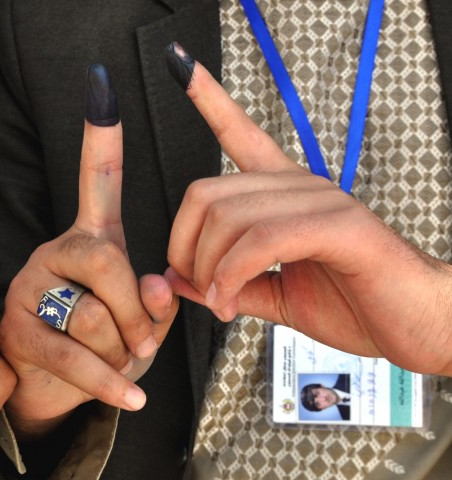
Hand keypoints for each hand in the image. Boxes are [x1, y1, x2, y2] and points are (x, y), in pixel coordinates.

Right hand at [0, 65, 178, 438]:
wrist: (46, 387)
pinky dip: (109, 380)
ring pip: (91, 315)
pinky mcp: (14, 328)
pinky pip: (73, 354)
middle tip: (142, 340)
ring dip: (119, 351)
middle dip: (136, 311)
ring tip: (118, 361)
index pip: (96, 181)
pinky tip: (131, 395)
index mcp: (89, 239)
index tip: (101, 84)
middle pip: (105, 260)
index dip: (100, 137)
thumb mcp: (142, 321)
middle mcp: (54, 251)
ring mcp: (29, 286)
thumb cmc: (102, 345)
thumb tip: (158, 286)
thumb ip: (157, 302)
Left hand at [164, 42, 451, 375]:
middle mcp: (299, 186)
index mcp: (284, 194)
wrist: (416, 327)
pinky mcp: (338, 225)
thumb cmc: (356, 305)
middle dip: (185, 249)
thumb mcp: (275, 296)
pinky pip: (262, 239)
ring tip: (219, 300)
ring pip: (229, 217)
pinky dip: (232, 274)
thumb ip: (227, 283)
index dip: (210, 99)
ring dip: (209, 270)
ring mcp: (321, 200)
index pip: (240, 134)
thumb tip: (176, 279)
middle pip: (207, 193)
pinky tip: (229, 299)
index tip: (183, 66)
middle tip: (196, 285)